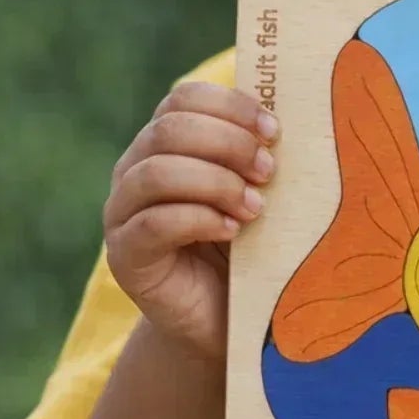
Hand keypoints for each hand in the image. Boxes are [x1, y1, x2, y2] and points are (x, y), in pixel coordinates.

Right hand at [103, 82, 278, 363]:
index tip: (274, 131)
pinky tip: (233, 231)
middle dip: (228, 143)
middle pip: (169, 128)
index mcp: (165, 143)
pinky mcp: (125, 257)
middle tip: (269, 171)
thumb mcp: (258, 192)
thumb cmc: (250, 247)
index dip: (231, 107)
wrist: (226, 319)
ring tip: (255, 208)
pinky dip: (199, 220)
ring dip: (216, 183)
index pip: (183, 98)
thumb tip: (296, 114)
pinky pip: (152, 224)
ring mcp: (122, 213)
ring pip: (156, 172)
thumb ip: (261, 155)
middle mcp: (134, 170)